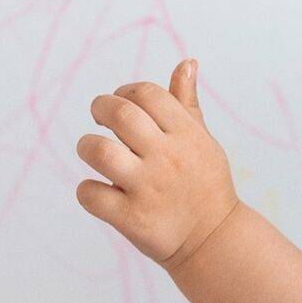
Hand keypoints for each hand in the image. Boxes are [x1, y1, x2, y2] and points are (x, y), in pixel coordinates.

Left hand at [73, 59, 240, 269]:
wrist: (214, 240)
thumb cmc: (204, 184)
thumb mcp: (202, 141)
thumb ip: (187, 103)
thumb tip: (187, 62)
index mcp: (185, 134)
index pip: (145, 93)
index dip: (125, 91)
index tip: (121, 104)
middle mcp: (166, 157)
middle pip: (120, 113)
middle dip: (100, 108)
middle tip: (99, 120)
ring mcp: (148, 189)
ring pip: (99, 151)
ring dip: (87, 147)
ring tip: (95, 153)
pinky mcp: (132, 219)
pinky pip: (91, 194)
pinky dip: (88, 191)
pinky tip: (101, 192)